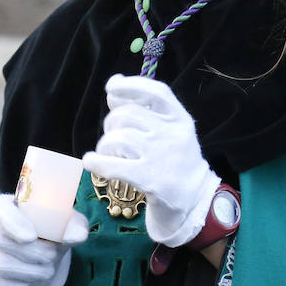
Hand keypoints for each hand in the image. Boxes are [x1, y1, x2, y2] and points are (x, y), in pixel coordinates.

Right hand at [0, 193, 88, 285]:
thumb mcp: (62, 221)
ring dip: (25, 271)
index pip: (0, 210)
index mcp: (1, 205)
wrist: (33, 250)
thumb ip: (72, 225)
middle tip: (53, 258)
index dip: (13, 223)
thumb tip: (77, 236)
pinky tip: (29, 283)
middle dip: (30, 253)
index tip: (32, 237)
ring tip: (47, 271)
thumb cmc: (48, 228)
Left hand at [82, 74, 219, 247]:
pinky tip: (91, 162)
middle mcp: (172, 133)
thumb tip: (114, 87)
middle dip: (111, 122)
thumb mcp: (172, 131)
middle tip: (112, 135)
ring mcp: (161, 156)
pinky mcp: (149, 179)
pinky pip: (113, 165)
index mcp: (180, 118)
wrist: (193, 200)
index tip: (112, 86)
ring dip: (104, 144)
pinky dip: (96, 161)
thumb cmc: (176, 161)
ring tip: (106, 153)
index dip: (131, 84)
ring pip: (118, 138)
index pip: (156, 91)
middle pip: (128, 114)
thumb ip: (147, 110)